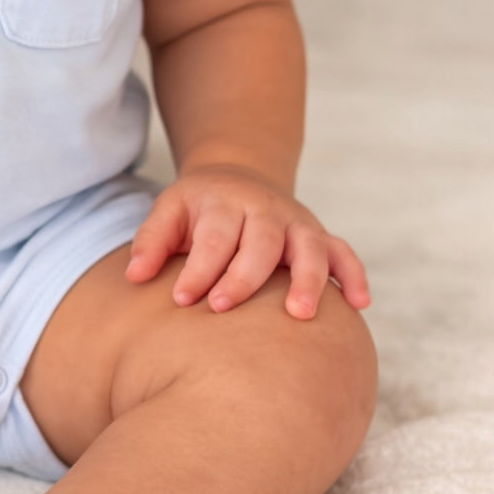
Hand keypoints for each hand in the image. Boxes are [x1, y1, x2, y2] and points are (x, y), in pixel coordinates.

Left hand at [125, 164, 370, 319]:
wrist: (237, 178)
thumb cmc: (198, 209)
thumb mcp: (169, 211)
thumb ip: (151, 241)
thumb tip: (134, 277)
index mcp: (225, 203)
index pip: (213, 238)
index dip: (198, 269)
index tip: (182, 300)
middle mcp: (265, 210)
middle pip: (261, 243)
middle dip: (243, 276)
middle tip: (222, 307)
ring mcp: (297, 223)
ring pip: (311, 247)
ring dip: (308, 279)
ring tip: (300, 315)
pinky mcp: (319, 236)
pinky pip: (344, 252)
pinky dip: (354, 275)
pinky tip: (359, 304)